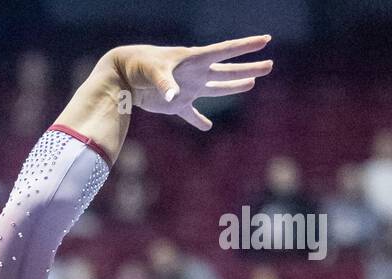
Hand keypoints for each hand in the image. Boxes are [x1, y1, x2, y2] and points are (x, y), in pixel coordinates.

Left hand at [110, 35, 273, 130]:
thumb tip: (173, 98)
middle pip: (228, 71)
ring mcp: (188, 88)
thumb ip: (165, 84)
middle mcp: (196, 73)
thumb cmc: (138, 66)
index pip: (225, 51)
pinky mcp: (176, 104)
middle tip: (269, 66)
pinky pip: (191, 114)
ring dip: (234, 87)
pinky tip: (207, 127)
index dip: (246, 45)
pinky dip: (198, 121)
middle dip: (249, 68)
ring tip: (251, 84)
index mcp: (195, 59)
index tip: (265, 39)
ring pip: (217, 89)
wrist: (122, 76)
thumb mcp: (153, 71)